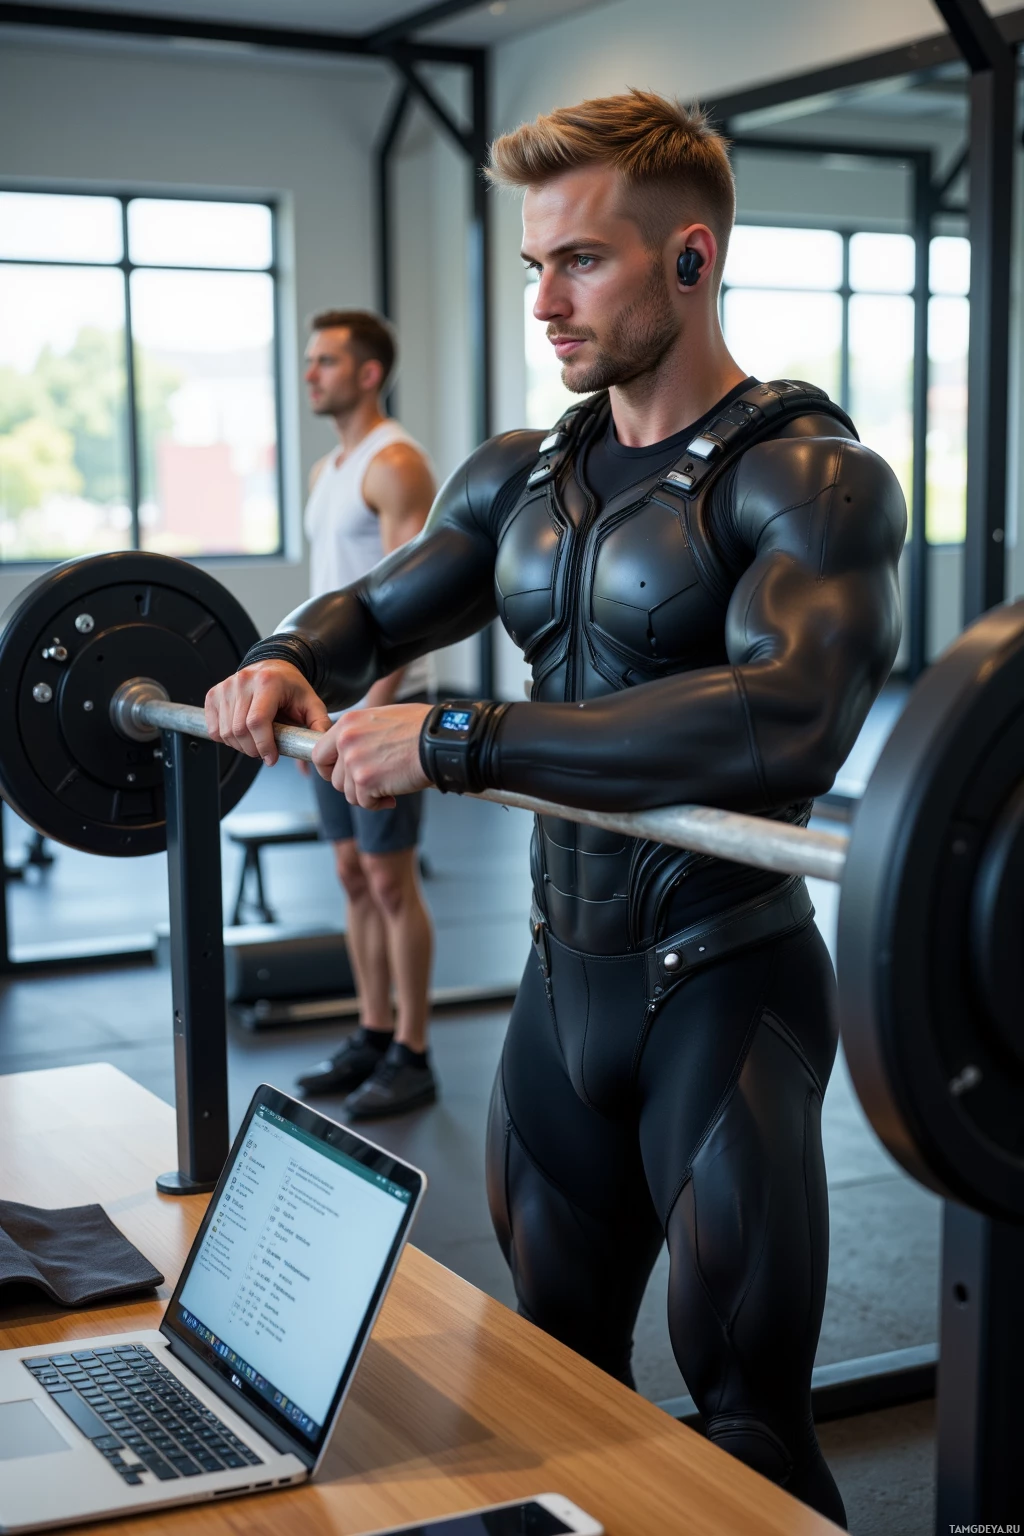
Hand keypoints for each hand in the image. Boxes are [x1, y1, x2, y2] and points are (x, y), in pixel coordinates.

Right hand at [205, 661, 332, 766]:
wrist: (273, 669)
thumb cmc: (291, 688)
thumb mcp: (312, 704)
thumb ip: (319, 727)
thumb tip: (319, 754)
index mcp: (268, 681)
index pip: (257, 722)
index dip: (263, 745)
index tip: (272, 758)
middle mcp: (244, 681)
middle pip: (239, 730)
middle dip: (253, 750)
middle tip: (265, 752)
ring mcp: (226, 686)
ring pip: (225, 732)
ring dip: (240, 746)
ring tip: (255, 741)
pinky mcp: (214, 694)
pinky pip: (214, 728)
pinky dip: (226, 739)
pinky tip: (241, 734)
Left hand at [312, 703, 431, 808]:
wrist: (438, 740)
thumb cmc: (419, 728)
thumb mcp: (380, 720)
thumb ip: (360, 735)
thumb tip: (350, 753)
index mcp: (347, 723)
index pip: (319, 753)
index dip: (330, 769)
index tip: (342, 775)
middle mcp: (346, 740)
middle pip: (334, 778)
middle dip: (352, 786)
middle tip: (372, 784)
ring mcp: (354, 761)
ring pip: (349, 793)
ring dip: (367, 795)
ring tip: (388, 786)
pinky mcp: (366, 781)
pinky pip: (364, 802)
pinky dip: (379, 803)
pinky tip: (393, 794)